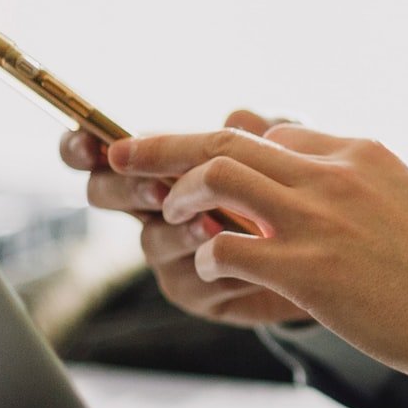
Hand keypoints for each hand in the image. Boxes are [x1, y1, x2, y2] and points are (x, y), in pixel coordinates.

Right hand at [62, 110, 310, 327]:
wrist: (326, 254)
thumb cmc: (297, 191)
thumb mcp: (289, 151)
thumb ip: (265, 130)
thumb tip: (240, 116)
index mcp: (162, 164)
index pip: (102, 150)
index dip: (82, 146)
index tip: (88, 143)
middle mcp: (155, 206)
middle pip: (106, 194)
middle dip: (126, 189)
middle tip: (159, 189)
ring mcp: (170, 250)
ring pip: (151, 241)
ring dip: (178, 232)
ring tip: (211, 225)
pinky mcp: (195, 290)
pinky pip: (190, 281)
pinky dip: (218, 269)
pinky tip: (249, 263)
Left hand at [113, 123, 407, 386]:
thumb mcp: (403, 201)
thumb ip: (353, 186)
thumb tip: (310, 184)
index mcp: (358, 153)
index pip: (273, 131)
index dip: (226, 147)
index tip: (198, 165)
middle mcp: (333, 174)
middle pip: (228, 138)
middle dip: (163, 143)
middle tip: (122, 152)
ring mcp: (319, 220)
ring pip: (217, 178)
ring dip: (180, 196)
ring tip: (173, 218)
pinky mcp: (309, 270)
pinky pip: (228, 246)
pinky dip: (208, 256)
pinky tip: (214, 270)